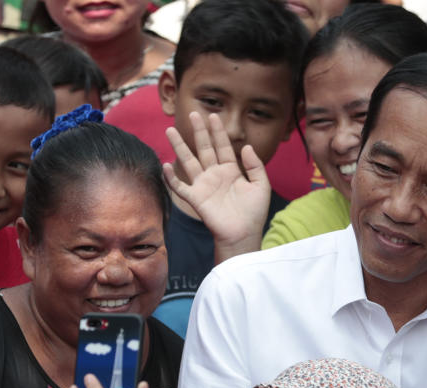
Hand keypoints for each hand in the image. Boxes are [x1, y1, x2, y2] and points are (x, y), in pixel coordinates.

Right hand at [164, 112, 270, 258]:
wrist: (244, 234)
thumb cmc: (254, 212)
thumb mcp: (261, 186)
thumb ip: (255, 166)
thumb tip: (246, 146)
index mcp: (231, 171)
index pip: (223, 147)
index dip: (218, 132)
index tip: (213, 116)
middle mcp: (215, 175)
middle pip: (204, 149)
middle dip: (199, 132)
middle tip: (193, 113)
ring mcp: (204, 185)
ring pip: (189, 161)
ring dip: (180, 146)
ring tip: (170, 130)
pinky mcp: (196, 198)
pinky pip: (180, 187)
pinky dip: (171, 178)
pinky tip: (166, 165)